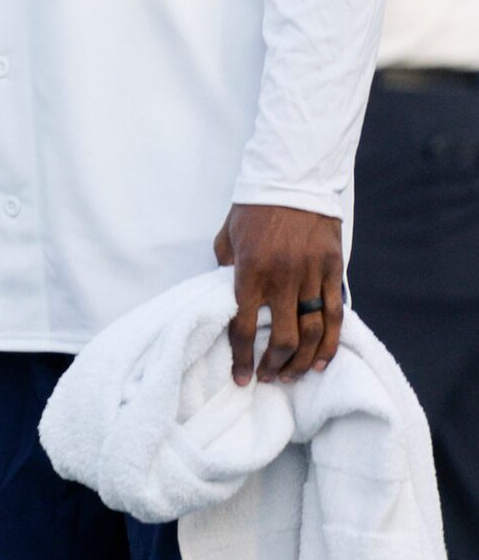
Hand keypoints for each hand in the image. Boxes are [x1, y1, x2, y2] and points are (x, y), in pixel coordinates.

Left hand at [216, 203, 345, 384]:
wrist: (291, 182)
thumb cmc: (252, 210)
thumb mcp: (226, 238)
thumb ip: (226, 271)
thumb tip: (225, 297)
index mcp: (249, 273)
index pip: (244, 327)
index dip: (241, 358)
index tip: (240, 378)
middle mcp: (281, 279)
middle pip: (283, 338)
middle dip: (274, 366)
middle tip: (267, 378)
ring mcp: (310, 276)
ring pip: (312, 332)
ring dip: (303, 361)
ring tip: (292, 376)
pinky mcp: (332, 271)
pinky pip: (334, 314)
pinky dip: (330, 342)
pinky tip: (322, 360)